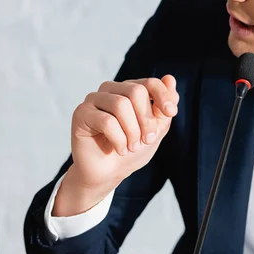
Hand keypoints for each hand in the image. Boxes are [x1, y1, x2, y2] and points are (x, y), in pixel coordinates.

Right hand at [52, 75, 178, 216]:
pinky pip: (106, 121)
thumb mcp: (155, 130)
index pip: (149, 82)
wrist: (108, 174)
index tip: (171, 113)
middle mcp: (110, 90)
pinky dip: (118, 140)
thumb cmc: (131, 151)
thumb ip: (163, 108)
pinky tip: (119, 149)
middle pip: (136, 91)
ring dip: (132, 132)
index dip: (162, 96)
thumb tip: (170, 79)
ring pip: (121, 105)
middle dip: (146, 120)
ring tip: (132, 147)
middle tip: (147, 140)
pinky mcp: (81, 113)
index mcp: (128, 90)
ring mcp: (93, 100)